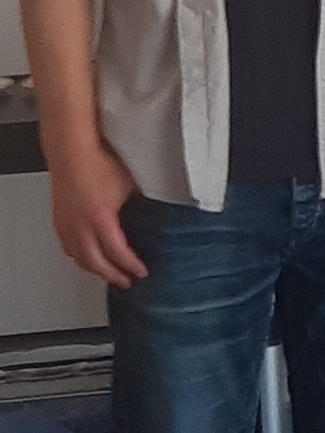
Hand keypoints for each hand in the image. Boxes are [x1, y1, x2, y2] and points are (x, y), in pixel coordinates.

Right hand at [45, 138, 144, 288]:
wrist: (71, 151)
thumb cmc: (100, 163)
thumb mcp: (130, 186)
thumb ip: (141, 206)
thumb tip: (157, 217)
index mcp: (100, 218)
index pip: (118, 253)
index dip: (131, 266)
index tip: (142, 272)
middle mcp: (79, 225)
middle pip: (95, 263)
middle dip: (113, 275)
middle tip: (127, 282)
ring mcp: (66, 223)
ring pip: (78, 257)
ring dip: (95, 269)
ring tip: (110, 274)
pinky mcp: (59, 219)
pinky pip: (67, 247)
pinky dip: (79, 257)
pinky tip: (87, 258)